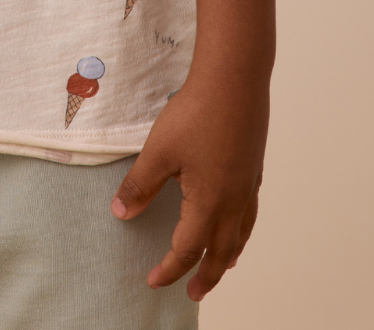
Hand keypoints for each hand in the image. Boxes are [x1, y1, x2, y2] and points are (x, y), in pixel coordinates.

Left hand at [110, 70, 267, 300]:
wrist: (235, 79)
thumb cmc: (196, 113)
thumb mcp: (159, 151)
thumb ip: (140, 185)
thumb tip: (120, 214)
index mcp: (209, 203)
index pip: (187, 249)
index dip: (169, 269)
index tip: (153, 281)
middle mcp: (234, 201)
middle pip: (221, 252)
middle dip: (206, 276)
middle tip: (192, 293)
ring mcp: (248, 184)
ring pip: (241, 234)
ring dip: (228, 255)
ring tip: (223, 266)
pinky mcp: (253, 166)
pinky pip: (250, 212)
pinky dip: (242, 228)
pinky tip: (237, 218)